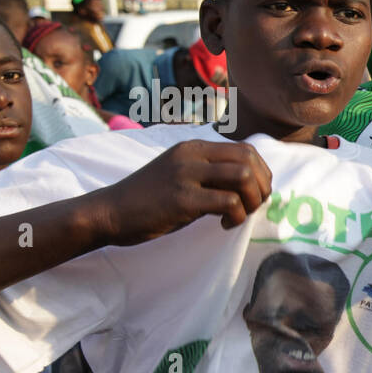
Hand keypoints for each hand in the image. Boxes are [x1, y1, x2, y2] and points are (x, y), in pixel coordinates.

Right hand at [98, 140, 271, 244]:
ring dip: (251, 201)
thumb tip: (250, 184)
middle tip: (250, 207)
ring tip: (237, 215)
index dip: (262, 173)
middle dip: (262, 187)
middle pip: (250, 160)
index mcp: (194, 147)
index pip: (246, 150)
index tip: (255, 194)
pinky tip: (223, 225)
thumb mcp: (182, 175)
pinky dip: (236, 217)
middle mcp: (192, 155)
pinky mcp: (182, 198)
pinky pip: (228, 202)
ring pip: (244, 177)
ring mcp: (186, 175)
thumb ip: (211, 174)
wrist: (109, 212)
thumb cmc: (149, 200)